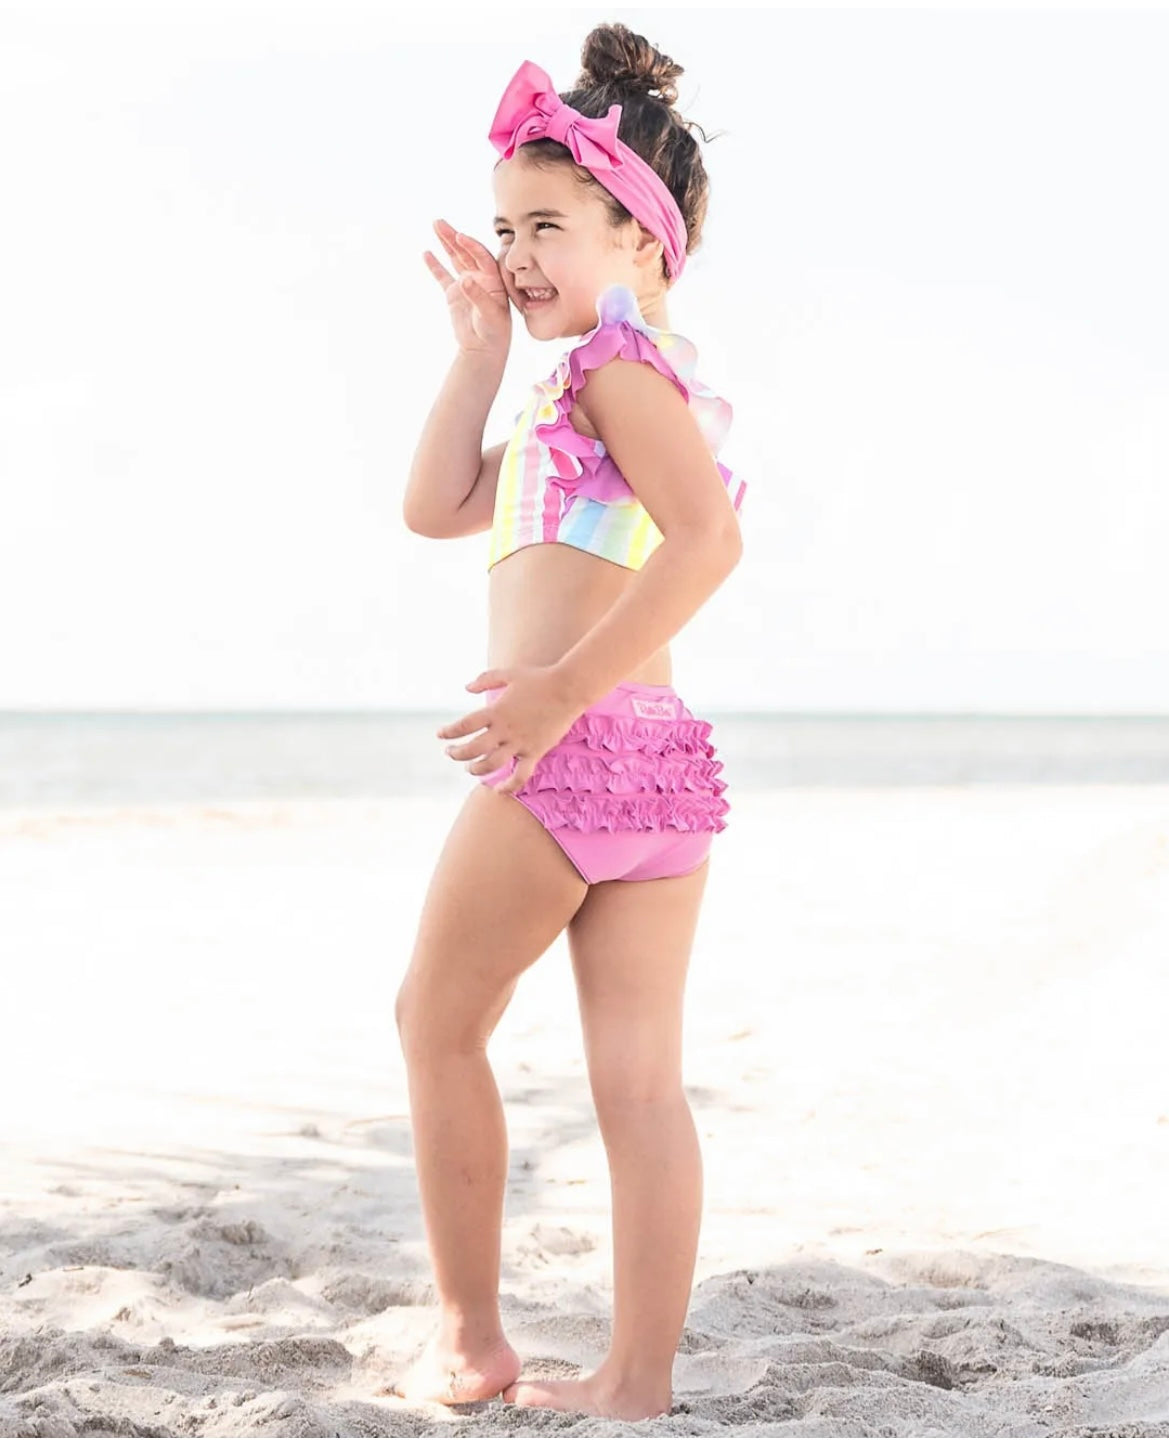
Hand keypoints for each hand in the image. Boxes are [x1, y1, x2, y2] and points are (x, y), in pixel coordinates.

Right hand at [422, 218, 511, 360]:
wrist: (484, 349)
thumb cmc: (493, 333)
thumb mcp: (489, 315)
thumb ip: (478, 296)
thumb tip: (464, 279)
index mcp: (494, 279)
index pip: (482, 257)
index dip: (471, 245)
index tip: (460, 236)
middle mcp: (481, 277)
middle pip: (466, 252)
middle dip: (453, 236)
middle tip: (439, 222)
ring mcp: (466, 283)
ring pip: (455, 259)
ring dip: (445, 243)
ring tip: (435, 226)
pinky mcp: (454, 293)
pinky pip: (443, 276)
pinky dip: (435, 266)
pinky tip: (426, 253)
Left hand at [436, 663, 583, 794]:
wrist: (568, 688)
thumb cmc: (538, 678)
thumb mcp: (509, 674)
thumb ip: (486, 679)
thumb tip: (467, 688)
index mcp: (496, 711)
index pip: (464, 726)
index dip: (449, 732)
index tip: (441, 735)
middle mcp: (505, 730)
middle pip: (473, 749)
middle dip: (457, 754)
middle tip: (451, 753)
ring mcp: (520, 743)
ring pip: (492, 765)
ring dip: (476, 770)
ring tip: (470, 768)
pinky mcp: (535, 752)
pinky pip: (521, 775)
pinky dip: (509, 786)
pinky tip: (499, 790)